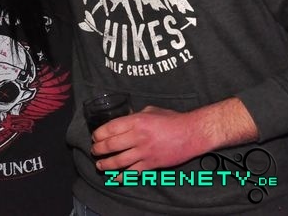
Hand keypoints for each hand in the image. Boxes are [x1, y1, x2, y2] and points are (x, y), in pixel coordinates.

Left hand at [91, 99, 257, 172]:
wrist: (193, 133)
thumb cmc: (172, 120)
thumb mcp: (150, 111)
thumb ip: (134, 116)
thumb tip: (123, 119)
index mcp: (136, 121)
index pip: (109, 128)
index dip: (98, 134)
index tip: (94, 136)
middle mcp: (138, 137)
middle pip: (110, 145)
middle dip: (98, 149)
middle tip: (94, 150)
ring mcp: (145, 152)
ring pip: (118, 161)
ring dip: (105, 164)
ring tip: (99, 164)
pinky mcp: (152, 164)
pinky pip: (133, 172)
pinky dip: (121, 176)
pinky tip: (114, 177)